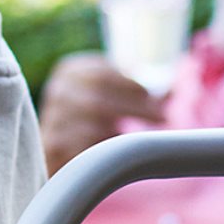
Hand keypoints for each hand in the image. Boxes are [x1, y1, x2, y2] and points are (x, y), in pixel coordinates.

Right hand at [38, 54, 166, 173]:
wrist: (55, 147)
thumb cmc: (90, 117)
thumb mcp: (107, 93)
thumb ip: (136, 89)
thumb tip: (171, 90)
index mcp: (70, 70)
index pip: (102, 74)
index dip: (132, 85)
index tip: (154, 95)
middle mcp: (57, 91)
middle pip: (99, 99)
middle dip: (136, 107)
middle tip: (161, 116)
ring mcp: (52, 119)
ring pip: (93, 124)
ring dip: (124, 131)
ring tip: (142, 137)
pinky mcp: (53, 146)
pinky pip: (85, 149)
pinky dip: (106, 151)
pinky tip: (117, 153)